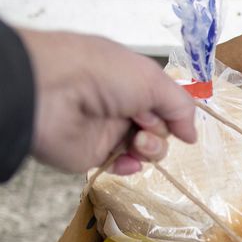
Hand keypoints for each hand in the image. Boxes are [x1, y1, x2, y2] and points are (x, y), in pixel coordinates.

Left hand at [18, 29, 197, 175]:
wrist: (49, 93)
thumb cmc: (100, 75)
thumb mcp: (151, 79)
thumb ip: (180, 106)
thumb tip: (191, 134)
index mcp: (130, 78)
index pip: (163, 100)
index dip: (174, 112)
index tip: (179, 121)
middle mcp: (119, 103)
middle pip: (159, 126)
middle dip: (161, 129)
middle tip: (145, 123)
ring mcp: (106, 130)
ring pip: (145, 148)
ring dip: (150, 148)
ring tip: (137, 142)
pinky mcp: (92, 154)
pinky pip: (122, 166)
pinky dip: (129, 166)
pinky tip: (126, 160)